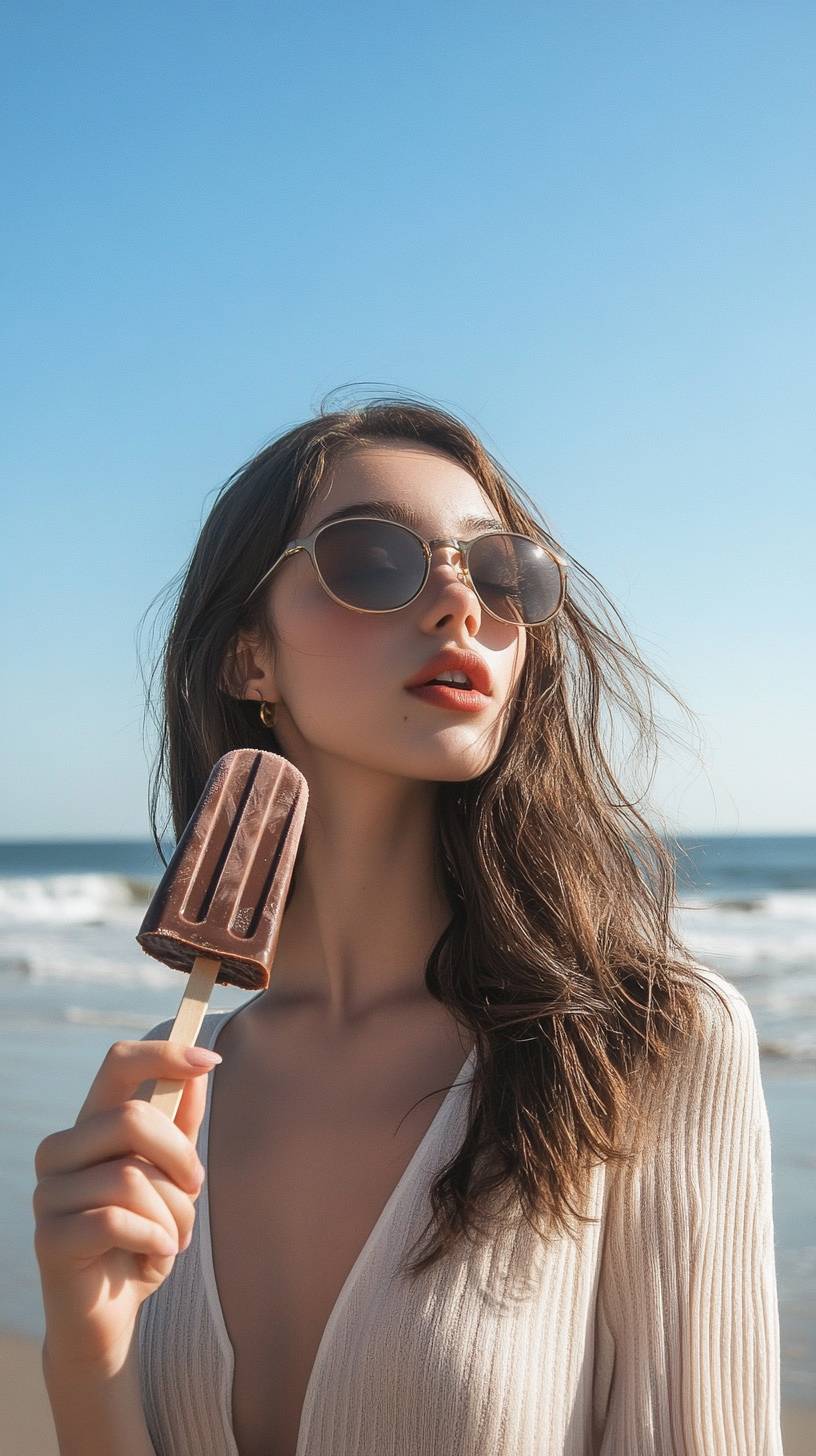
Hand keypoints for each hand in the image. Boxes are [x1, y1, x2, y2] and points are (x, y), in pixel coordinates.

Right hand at [33, 1039, 218, 1372]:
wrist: (109, 1318)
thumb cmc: (141, 1240)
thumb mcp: (170, 1180)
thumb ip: (180, 1127)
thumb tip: (199, 1070)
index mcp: (89, 1127)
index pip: (117, 1063)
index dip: (163, 1054)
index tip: (211, 1061)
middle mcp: (60, 1152)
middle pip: (132, 1119)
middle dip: (181, 1158)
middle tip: (195, 1191)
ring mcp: (48, 1194)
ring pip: (131, 1177)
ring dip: (173, 1214)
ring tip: (174, 1237)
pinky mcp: (50, 1238)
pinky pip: (117, 1221)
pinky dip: (155, 1239)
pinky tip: (157, 1254)